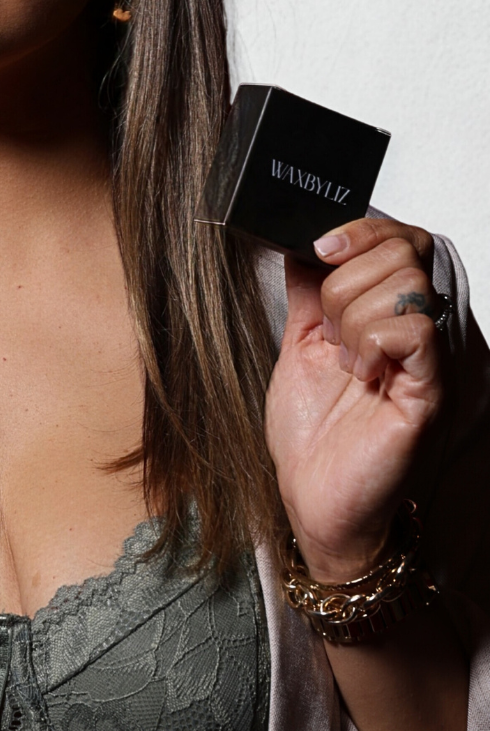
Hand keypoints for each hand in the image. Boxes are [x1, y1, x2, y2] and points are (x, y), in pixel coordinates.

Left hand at [265, 218, 442, 581]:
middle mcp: (417, 329)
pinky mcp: (430, 388)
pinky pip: (413, 330)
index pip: (401, 237)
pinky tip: (360, 373)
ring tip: (344, 359)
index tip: (319, 249)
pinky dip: (371, 342)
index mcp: (388, 313)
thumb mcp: (299, 344)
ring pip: (405, 283)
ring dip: (353, 315)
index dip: (361, 230)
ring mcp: (429, 358)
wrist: (314, 499)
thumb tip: (300, 240)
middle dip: (347, 279)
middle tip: (329, 330)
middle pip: (404, 249)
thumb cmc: (312, 435)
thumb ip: (308, 292)